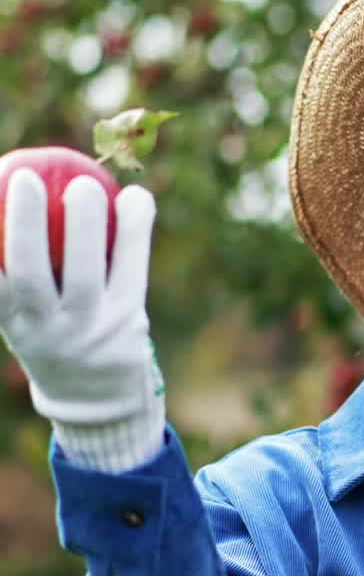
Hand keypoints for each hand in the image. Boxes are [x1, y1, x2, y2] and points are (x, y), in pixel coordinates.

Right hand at [0, 169, 165, 471]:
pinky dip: (135, 231)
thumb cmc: (51, 335)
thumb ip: (10, 278)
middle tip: (27, 176)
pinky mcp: (129, 320)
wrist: (96, 398)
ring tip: (84, 185)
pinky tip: (138, 196)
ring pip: (86, 273)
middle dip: (25, 227)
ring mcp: (90, 328)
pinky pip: (131, 269)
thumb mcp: (22, 315)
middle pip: (29, 276)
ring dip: (86, 226)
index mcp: (11, 324)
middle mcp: (45, 330)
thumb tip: (5, 193)